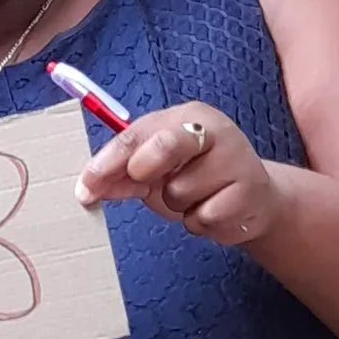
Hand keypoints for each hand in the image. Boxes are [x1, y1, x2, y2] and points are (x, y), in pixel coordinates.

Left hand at [77, 104, 283, 247]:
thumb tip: (87, 189)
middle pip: (165, 145)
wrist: (253, 199)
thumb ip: (123, 175)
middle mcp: (214, 131)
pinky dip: (198, 221)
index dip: (108, 161)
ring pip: (179, 192)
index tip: (85, 186)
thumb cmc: (198, 178)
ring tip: (196, 197)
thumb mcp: (157, 170)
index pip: (138, 133)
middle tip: (149, 182)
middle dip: (145, 168)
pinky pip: (202, 217)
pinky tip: (214, 210)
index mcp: (188, 116)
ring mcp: (235, 160)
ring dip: (178, 205)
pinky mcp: (248, 193)